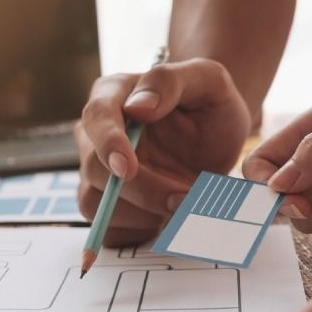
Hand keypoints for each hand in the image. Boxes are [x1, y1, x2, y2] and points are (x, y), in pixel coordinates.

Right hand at [74, 59, 253, 246]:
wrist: (217, 136)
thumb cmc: (209, 103)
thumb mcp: (207, 80)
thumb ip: (170, 82)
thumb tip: (137, 107)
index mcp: (112, 95)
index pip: (97, 118)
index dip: (108, 144)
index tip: (127, 169)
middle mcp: (96, 135)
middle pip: (95, 169)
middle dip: (140, 191)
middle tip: (184, 197)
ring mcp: (98, 174)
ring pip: (96, 205)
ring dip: (142, 215)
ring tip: (183, 204)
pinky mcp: (110, 206)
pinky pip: (110, 231)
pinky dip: (141, 232)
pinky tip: (168, 217)